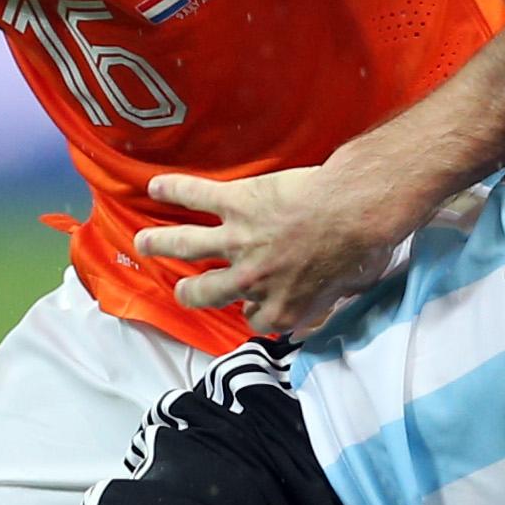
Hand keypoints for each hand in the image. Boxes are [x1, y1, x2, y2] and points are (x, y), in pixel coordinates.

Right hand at [132, 164, 417, 338]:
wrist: (353, 212)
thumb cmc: (360, 249)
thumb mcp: (349, 289)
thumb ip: (330, 299)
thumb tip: (335, 298)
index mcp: (282, 306)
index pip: (255, 319)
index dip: (253, 311)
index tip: (252, 305)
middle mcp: (251, 281)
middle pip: (207, 293)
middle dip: (191, 292)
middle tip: (183, 289)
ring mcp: (238, 242)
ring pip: (186, 246)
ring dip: (160, 243)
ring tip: (143, 242)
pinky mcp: (235, 204)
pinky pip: (196, 196)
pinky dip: (174, 189)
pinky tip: (156, 185)